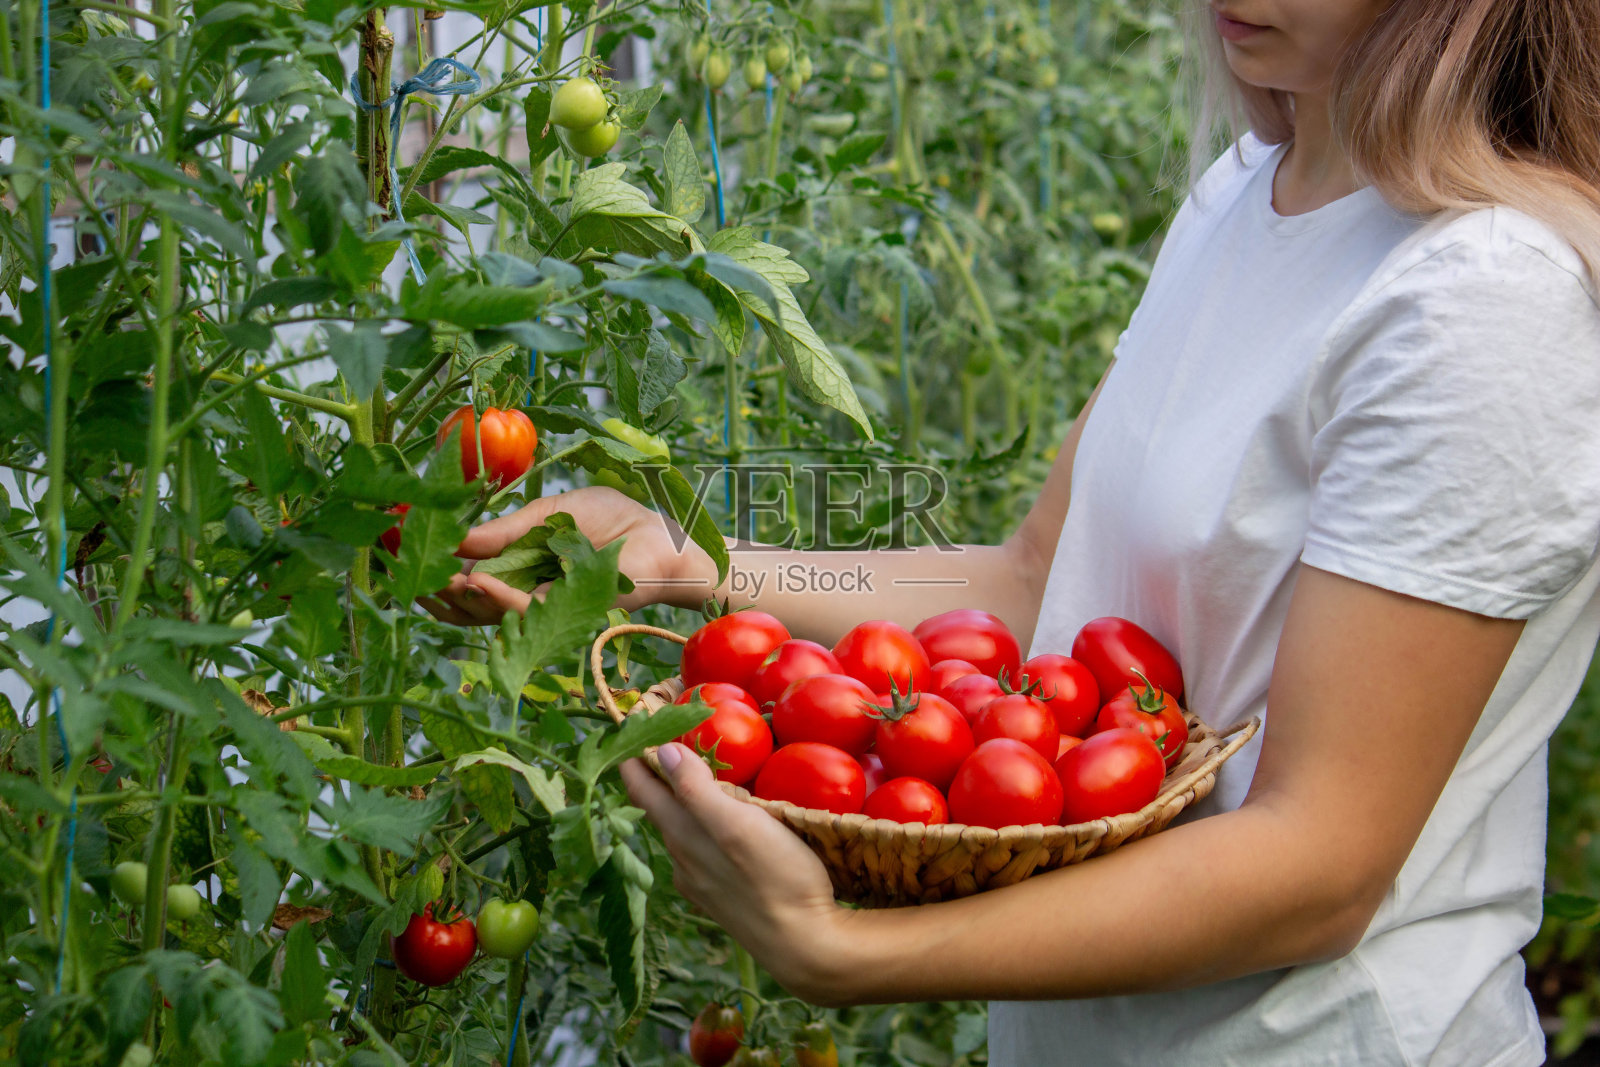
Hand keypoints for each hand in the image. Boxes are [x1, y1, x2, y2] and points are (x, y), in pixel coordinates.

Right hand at [420, 486, 716, 624]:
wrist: (664, 537)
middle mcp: (532, 593)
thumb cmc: (615, 521)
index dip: (443, 572)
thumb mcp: (552, 512)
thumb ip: (508, 528)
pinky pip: (525, 611)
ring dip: (464, 598)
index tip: (411, 557)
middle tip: (416, 575)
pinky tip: (476, 580)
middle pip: (474, 606)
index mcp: (525, 568)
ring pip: (493, 614)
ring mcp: (548, 608)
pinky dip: (499, 598)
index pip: (474, 580)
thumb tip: (459, 538)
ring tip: (443, 577)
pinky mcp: (568, 614)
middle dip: (442, 593)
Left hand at [620, 743, 858, 1003]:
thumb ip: (696, 789)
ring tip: (686, 777)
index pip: (644, 790)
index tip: (627, 729)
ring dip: (677, 803)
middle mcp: (682, 860)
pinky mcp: (720, 898)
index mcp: (683, 835)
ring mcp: (700, 883)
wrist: (804, 946)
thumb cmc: (777, 878)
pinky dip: (699, 829)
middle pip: (658, 810)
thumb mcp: (737, 825)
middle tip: (652, 743)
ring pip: (679, 833)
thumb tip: (662, 750)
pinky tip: (714, 830)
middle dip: (653, 776)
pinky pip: (699, 854)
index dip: (634, 757)